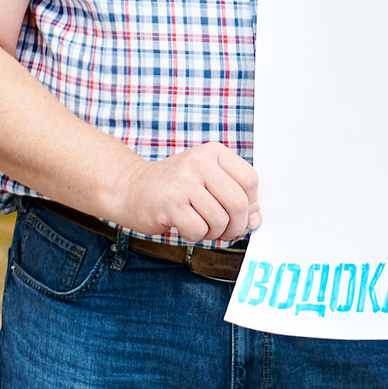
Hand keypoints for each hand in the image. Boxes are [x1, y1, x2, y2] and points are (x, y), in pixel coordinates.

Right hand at [104, 142, 259, 241]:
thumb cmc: (174, 187)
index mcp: (213, 152)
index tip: (239, 213)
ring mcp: (183, 182)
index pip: (250, 180)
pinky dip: (195, 236)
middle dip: (235, 225)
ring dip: (213, 232)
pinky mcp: (170, 203)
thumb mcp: (207, 180)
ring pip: (220, 220)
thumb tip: (256, 220)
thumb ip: (234, 195)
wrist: (131, 188)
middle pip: (238, 202)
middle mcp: (199, 162)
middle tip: (225, 230)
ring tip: (200, 225)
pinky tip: (184, 226)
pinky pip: (198, 230)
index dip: (250, 204)